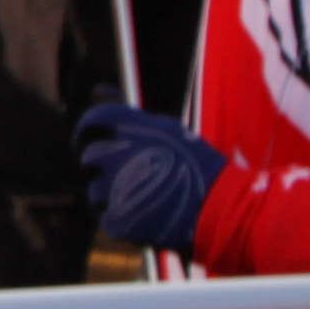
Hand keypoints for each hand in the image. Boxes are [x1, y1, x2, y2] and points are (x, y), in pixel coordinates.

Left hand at [77, 101, 229, 254]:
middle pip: (90, 157)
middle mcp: (116, 154)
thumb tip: (96, 89)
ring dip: (111, 194)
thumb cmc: (198, 165)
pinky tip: (145, 218)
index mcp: (129, 128)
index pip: (92, 121)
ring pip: (94, 190)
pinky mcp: (118, 219)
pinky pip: (106, 217)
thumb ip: (126, 112)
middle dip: (103, 166)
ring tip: (143, 199)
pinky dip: (121, 220)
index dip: (87, 132)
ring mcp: (115, 189)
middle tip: (130, 176)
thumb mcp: (166, 129)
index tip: (89, 141)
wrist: (222, 207)